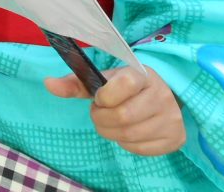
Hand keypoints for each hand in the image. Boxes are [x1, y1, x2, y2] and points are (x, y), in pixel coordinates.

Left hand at [44, 66, 184, 155]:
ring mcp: (171, 117)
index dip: (104, 96)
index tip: (101, 96)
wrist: (159, 96)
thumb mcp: (102, 80)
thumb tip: (48, 83)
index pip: (122, 84)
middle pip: (122, 116)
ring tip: (112, 122)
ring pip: (129, 135)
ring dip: (111, 132)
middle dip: (102, 118)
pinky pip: (140, 149)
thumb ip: (76, 83)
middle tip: (101, 113)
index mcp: (143, 74)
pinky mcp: (175, 138)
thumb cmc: (124, 87)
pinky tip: (127, 131)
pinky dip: (126, 143)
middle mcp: (162, 94)